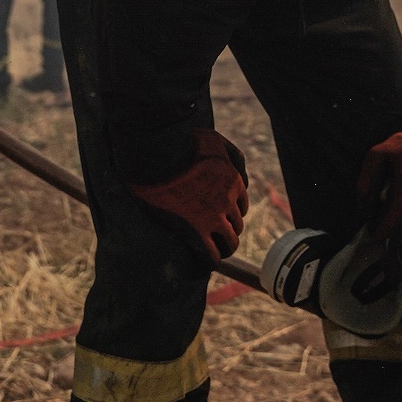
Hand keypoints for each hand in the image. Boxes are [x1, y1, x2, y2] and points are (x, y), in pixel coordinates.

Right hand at [129, 130, 247, 261]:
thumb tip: (239, 171)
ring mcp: (214, 216)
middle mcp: (229, 200)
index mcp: (234, 181)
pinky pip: (211, 253)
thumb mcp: (215, 139)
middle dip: (228, 229)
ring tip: (214, 250)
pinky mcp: (196, 229)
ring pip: (229, 241)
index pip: (241, 205)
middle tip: (216, 235)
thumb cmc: (183, 142)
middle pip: (237, 224)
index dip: (232, 212)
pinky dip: (212, 259)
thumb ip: (230, 154)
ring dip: (223, 245)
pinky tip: (206, 261)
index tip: (222, 217)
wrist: (160, 155)